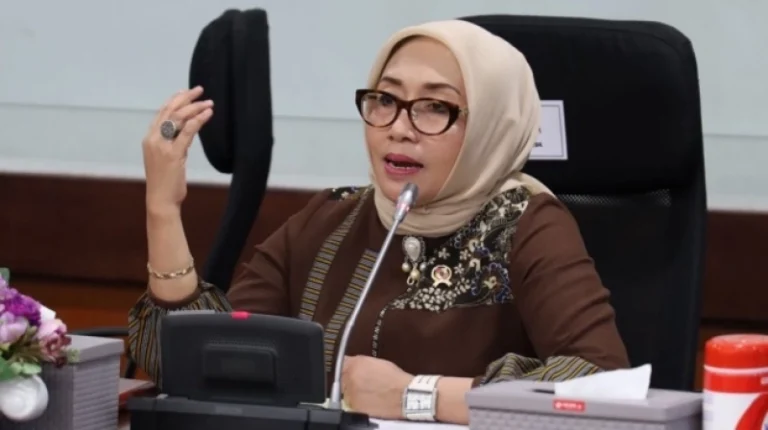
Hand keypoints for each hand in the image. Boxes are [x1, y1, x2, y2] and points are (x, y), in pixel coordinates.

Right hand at [143, 86, 213, 214]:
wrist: (160, 200)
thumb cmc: (165, 181)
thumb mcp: (167, 158)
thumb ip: (175, 143)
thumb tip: (188, 130)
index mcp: (149, 138)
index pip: (162, 112)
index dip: (174, 99)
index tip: (186, 91)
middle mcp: (153, 139)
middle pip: (170, 111)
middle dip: (185, 98)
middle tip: (200, 90)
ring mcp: (162, 146)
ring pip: (179, 118)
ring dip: (195, 107)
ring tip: (208, 102)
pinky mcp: (174, 154)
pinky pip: (187, 131)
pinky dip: (198, 120)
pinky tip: (207, 113)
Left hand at [342, 355, 412, 419]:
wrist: (403, 395)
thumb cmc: (395, 379)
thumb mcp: (377, 363)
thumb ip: (362, 362)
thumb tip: (354, 363)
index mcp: (356, 364)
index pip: (343, 362)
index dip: (348, 366)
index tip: (350, 369)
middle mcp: (350, 377)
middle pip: (343, 377)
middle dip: (351, 379)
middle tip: (364, 382)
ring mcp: (351, 392)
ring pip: (346, 391)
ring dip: (353, 391)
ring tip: (369, 392)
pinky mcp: (354, 405)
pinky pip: (351, 402)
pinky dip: (357, 402)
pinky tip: (369, 400)